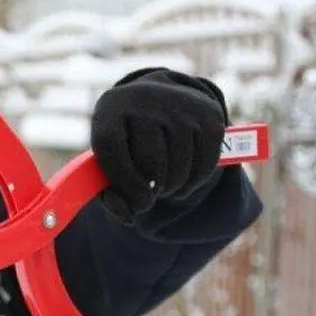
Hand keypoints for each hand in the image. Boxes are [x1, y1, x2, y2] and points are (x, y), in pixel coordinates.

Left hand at [90, 67, 228, 223]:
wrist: (155, 100)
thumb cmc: (125, 141)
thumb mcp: (108, 161)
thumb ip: (110, 194)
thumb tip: (129, 215)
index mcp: (110, 111)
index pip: (112, 151)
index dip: (124, 184)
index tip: (137, 202)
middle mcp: (143, 100)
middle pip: (150, 162)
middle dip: (151, 190)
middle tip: (151, 193)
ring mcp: (178, 104)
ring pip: (178, 167)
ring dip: (172, 189)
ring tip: (164, 187)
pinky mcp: (208, 113)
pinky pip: (205, 164)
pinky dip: (195, 182)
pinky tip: (184, 180)